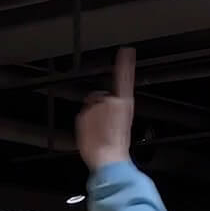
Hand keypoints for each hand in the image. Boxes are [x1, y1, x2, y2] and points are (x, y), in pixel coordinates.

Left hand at [75, 48, 135, 171]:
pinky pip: (83, 116)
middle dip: (101, 108)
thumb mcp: (123, 124)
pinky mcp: (85, 113)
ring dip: (93, 117)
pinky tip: (93, 134)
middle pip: (102, 97)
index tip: (126, 51)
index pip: (125, 78)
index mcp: (125, 103)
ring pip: (91, 107)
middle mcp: (111, 101)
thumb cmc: (117, 146)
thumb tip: (107, 105)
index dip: (125, 64)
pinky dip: (85, 124)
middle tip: (105, 126)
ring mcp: (97, 106)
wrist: (108, 159)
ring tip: (100, 132)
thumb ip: (116, 110)